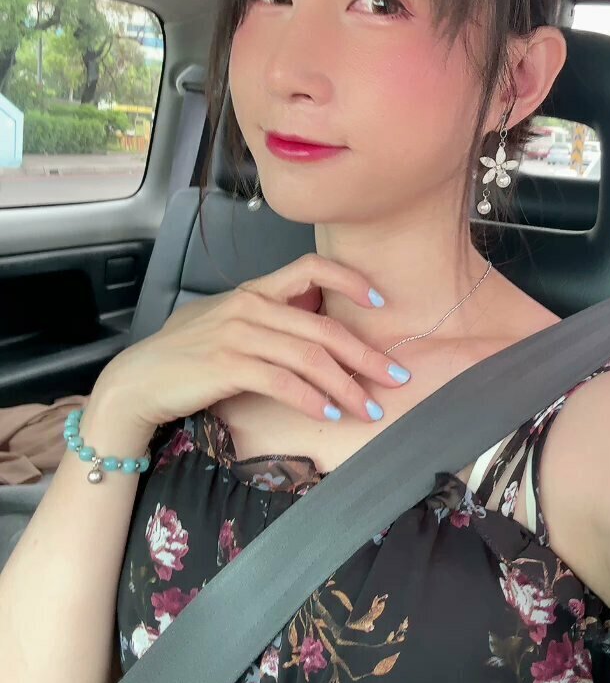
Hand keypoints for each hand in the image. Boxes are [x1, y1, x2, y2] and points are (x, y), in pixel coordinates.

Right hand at [93, 253, 410, 432]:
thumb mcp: (226, 321)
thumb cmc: (185, 353)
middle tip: (396, 376)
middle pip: (323, 328)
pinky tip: (328, 414)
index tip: (380, 302)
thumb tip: (310, 323)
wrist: (139, 379)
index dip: (350, 280)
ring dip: (346, 387)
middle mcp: (250, 306)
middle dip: (366, 355)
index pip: (310, 269)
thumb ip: (266, 317)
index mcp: (254, 291)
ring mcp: (238, 334)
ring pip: (309, 357)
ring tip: (368, 408)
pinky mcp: (228, 365)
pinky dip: (311, 399)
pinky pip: (282, 381)